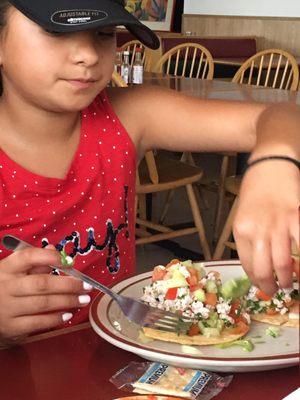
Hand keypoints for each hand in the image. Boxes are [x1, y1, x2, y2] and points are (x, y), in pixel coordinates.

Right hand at [0, 247, 91, 345]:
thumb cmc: (3, 289)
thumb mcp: (13, 272)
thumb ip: (34, 262)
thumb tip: (54, 250)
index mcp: (6, 268)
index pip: (28, 257)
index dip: (50, 257)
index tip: (69, 262)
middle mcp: (6, 287)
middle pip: (42, 283)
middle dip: (68, 284)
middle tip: (86, 286)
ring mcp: (8, 308)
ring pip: (43, 303)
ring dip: (68, 301)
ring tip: (84, 299)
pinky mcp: (11, 327)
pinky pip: (38, 322)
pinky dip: (56, 318)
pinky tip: (68, 314)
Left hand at [233, 161, 299, 294]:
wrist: (269, 167)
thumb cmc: (254, 193)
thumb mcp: (242, 217)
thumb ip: (249, 240)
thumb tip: (259, 267)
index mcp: (241, 230)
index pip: (247, 265)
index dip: (256, 280)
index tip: (263, 286)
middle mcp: (258, 230)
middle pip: (264, 269)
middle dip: (271, 286)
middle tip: (277, 290)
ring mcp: (278, 224)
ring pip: (284, 264)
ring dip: (288, 280)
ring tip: (290, 282)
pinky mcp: (297, 217)